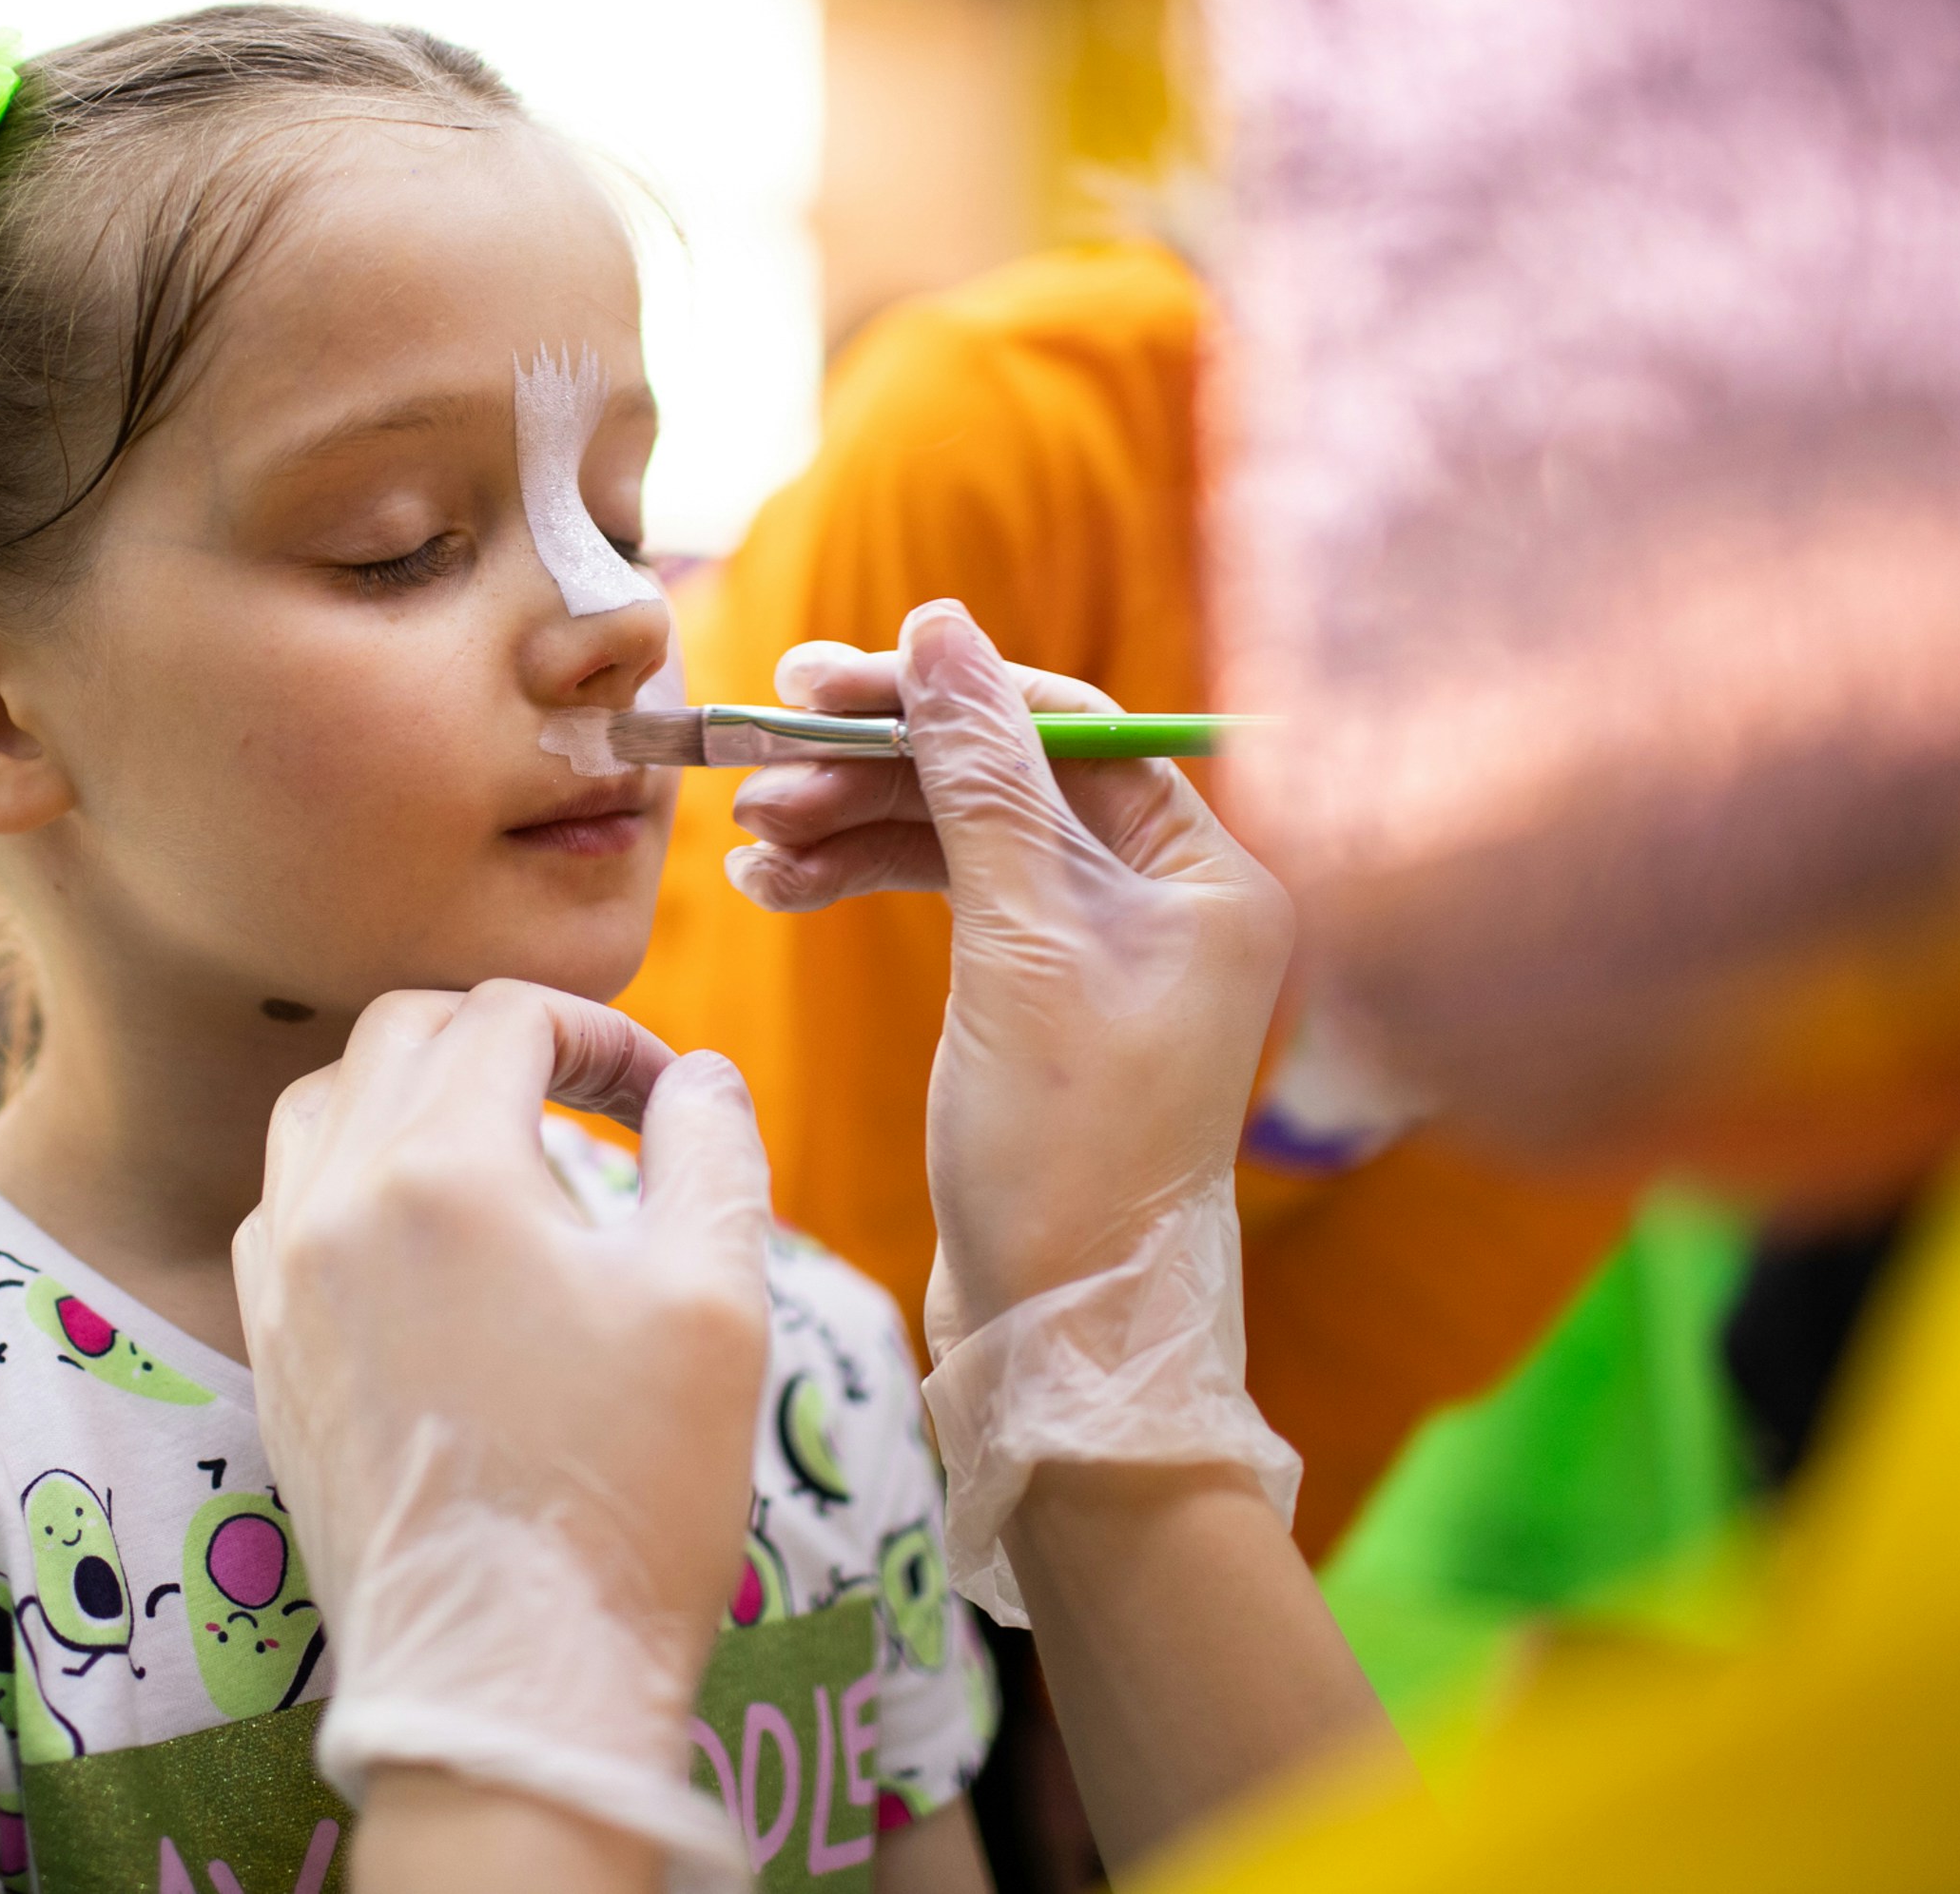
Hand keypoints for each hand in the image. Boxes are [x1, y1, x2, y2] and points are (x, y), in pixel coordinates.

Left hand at [235, 980, 769, 1886]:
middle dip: (503, 1039)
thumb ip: (711, 1153)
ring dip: (411, 1096)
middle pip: (399, 1033)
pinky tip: (428, 1245)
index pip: (508, 1013)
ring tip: (505, 1155)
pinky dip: (351, 1182)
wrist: (509, 1680)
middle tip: (590, 1098)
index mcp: (443, 1173)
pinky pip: (283, 1207)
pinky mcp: (268, 1355)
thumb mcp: (716, 1301)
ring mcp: (282, 1282)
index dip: (604, 1029)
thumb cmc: (626, 1494)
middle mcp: (334, 1204)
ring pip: (321, 1107)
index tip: (665, 1097)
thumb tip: (695, 1076)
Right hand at [727, 601, 1291, 1346]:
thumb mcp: (1018, 944)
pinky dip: (865, 883)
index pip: (1065, 729)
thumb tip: (941, 628)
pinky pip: (949, 899)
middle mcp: (1169, 897)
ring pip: (961, 836)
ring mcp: (1104, 948)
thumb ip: (979, 778)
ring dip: (853, 824)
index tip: (824, 683)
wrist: (1061, 1330)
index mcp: (1208, 872)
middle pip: (1003, 776)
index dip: (939, 695)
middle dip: (878, 764)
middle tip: (761, 752)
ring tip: (751, 837)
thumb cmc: (1067, 1149)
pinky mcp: (1041, 996)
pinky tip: (777, 885)